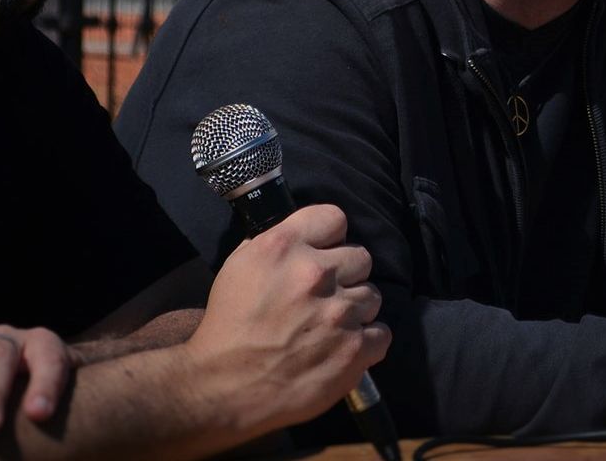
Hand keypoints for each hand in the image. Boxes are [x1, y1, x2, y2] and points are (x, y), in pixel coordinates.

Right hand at [184, 204, 390, 433]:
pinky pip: (381, 333)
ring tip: (331, 325)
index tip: (323, 252)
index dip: (329, 236)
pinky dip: (366, 341)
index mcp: (284, 247)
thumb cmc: (227, 328)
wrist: (223, 387)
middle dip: (346, 274)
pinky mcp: (354, 349)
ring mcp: (339, 313)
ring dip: (355, 309)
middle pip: (361, 257)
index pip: (334, 218)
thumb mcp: (239, 267)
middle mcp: (316, 274)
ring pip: (372, 296)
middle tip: (326, 294)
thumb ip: (275, 244)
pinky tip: (344, 346)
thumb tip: (304, 237)